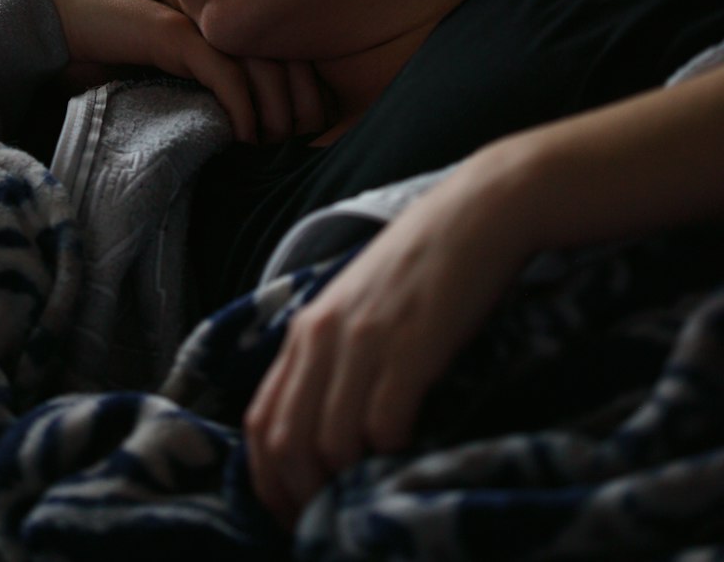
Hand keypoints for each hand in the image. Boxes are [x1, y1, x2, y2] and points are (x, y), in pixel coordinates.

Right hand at [22, 0, 331, 143]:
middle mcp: (218, 28)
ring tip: (273, 146)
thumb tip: (230, 145)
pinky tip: (244, 136)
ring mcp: (198, 29)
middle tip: (301, 147)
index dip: (306, 96)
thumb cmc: (107, 57)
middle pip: (287, 61)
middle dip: (304, 106)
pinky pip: (222, 70)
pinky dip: (241, 104)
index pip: (286, 61)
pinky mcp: (174, 37)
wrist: (59, 21)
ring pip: (263, 66)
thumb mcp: (162, 86)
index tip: (307, 137)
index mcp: (222, 36)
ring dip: (276, 111)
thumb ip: (195, 102)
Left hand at [243, 144, 533, 526]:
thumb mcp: (359, 306)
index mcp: (306, 329)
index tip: (291, 514)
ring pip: (330, 443)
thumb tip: (323, 432)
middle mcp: (323, 335)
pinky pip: (384, 425)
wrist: (476, 214)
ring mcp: (364, 341)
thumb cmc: (423, 266)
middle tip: (328, 522)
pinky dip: (390, 455)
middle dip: (301, 497)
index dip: (268, 482)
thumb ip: (334, 356)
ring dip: (348, 483)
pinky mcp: (410, 347)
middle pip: (286, 442)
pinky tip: (409, 454)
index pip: (260, 422)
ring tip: (371, 495)